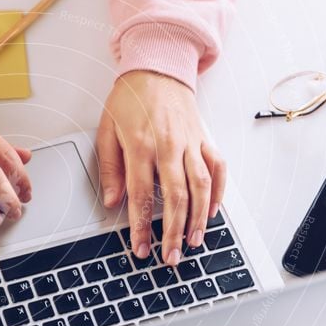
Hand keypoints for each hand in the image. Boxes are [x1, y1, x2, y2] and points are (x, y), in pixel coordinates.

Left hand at [97, 70, 225, 265]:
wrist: (157, 67)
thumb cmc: (129, 100)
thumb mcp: (106, 130)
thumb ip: (110, 168)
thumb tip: (112, 201)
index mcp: (141, 147)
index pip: (141, 196)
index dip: (141, 227)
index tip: (141, 249)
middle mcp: (169, 147)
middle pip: (175, 198)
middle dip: (173, 232)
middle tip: (170, 257)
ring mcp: (190, 143)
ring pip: (200, 187)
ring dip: (197, 219)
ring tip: (193, 243)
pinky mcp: (204, 139)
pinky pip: (218, 169)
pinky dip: (218, 193)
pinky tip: (212, 213)